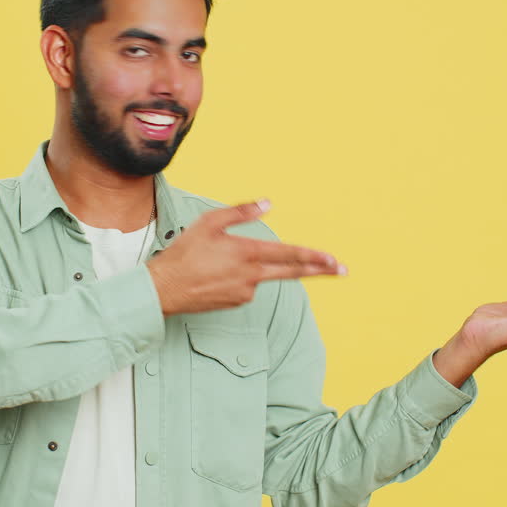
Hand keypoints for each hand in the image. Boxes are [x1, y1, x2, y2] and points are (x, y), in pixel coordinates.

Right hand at [146, 199, 345, 316]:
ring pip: (262, 276)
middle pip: (293, 272)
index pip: (290, 255)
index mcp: (248, 253)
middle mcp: (252, 275)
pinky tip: (215, 275)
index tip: (334, 260)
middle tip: (342, 270)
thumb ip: (242, 212)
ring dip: (253, 268)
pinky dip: (239, 278)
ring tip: (215, 263)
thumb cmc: (184, 252)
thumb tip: (267, 203)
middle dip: (320, 270)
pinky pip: (246, 286)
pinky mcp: (236, 302)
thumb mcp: (210, 222)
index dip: (315, 257)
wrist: (164, 289)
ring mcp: (245, 292)